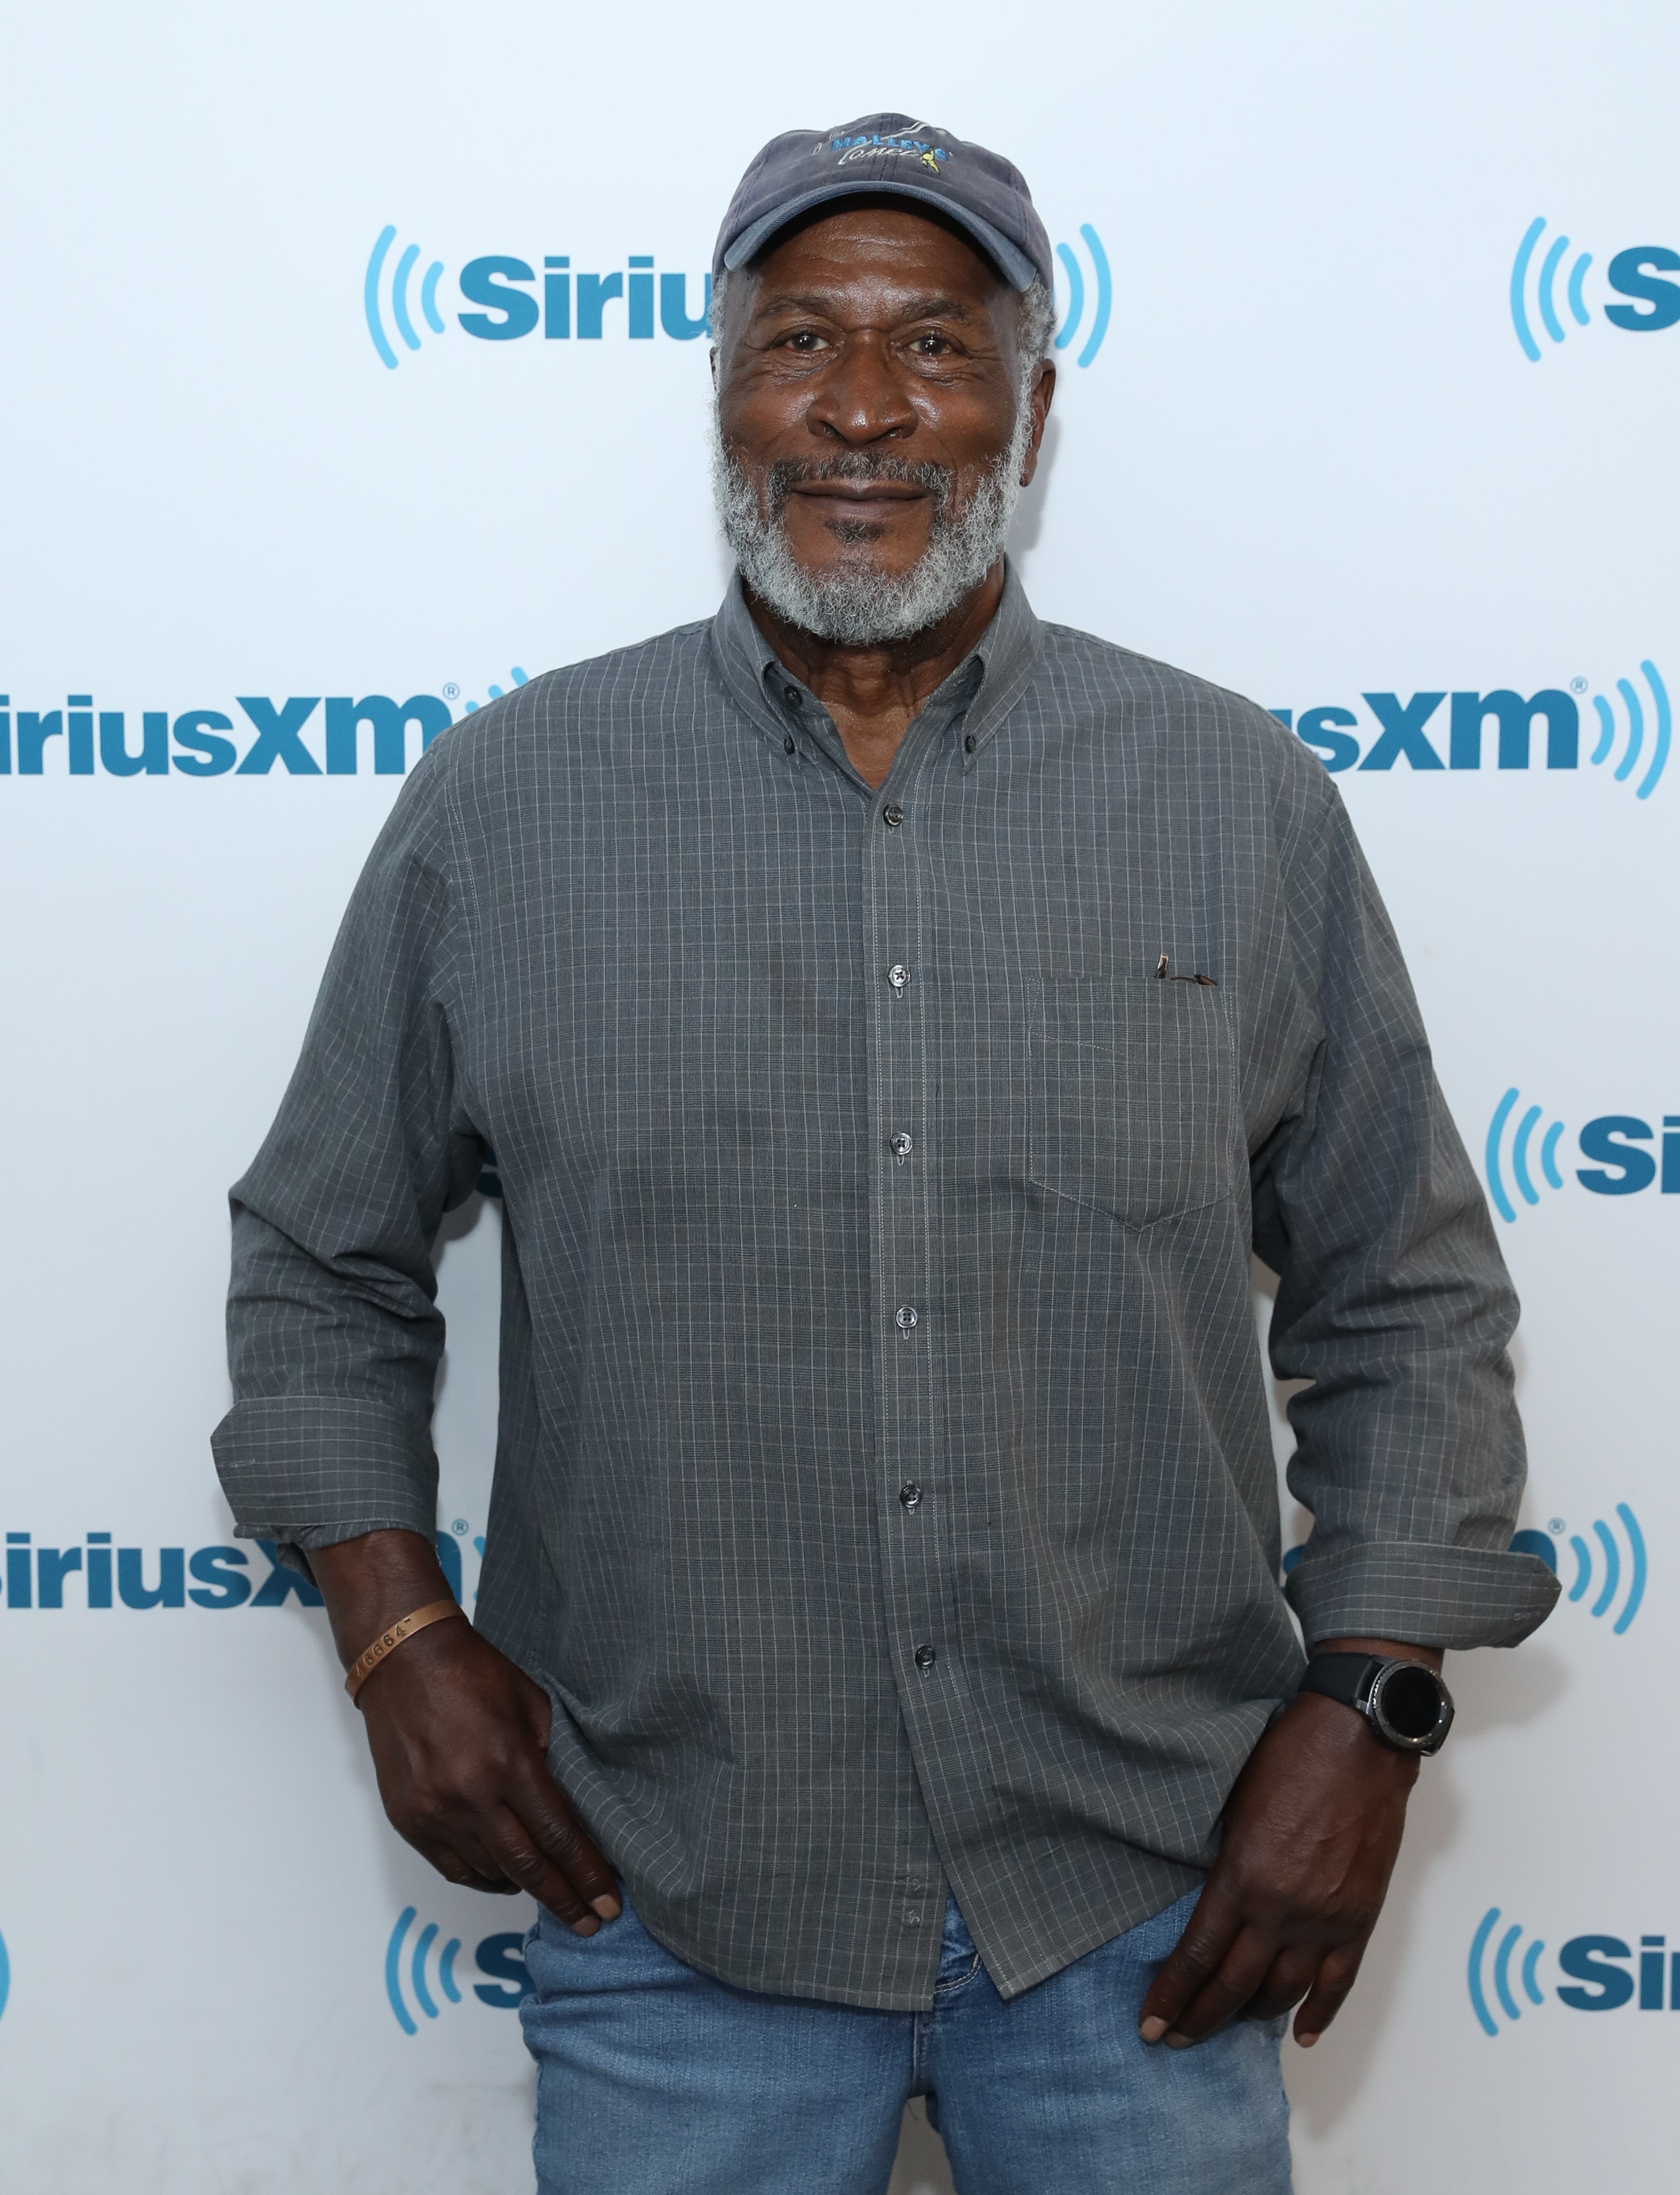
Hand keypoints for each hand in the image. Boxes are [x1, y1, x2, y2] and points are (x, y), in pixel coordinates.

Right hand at [310, 1530, 620, 1934]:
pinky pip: (454, 1868)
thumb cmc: (473, 1673)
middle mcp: (470, 1796)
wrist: (402, 1661)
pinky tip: (506, 1878)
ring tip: (554, 1895)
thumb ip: (551, 1756)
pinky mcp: (409, 1821)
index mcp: (508, 1763)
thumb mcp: (531, 1704)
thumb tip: (572, 1803)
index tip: (608, 1901)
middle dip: (564, 1899)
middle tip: (591, 1922)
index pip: (557, 1835)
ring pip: (490, 1872)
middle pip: (527, 1867)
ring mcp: (434, 1813)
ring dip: (525, 1889)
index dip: (586, 1874)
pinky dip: (484, 1878)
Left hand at [1138, 1638, 1438, 2049]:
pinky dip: (1319, 2014)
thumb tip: (1210, 1903)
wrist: (1359, 1739)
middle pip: (1234, 1985)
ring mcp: (1324, 1919)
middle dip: (1201, 2018)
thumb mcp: (1234, 1805)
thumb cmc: (1290, 1755)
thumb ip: (1224, 1863)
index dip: (1172, 1996)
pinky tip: (1299, 2034)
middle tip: (1177, 2039)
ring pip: (1282, 1992)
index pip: (1197, 1956)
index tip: (1151, 2024)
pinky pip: (1338, 1983)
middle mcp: (1281, 1909)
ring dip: (1251, 2016)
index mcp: (1241, 1876)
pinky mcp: (1359, 1918)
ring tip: (1228, 2027)